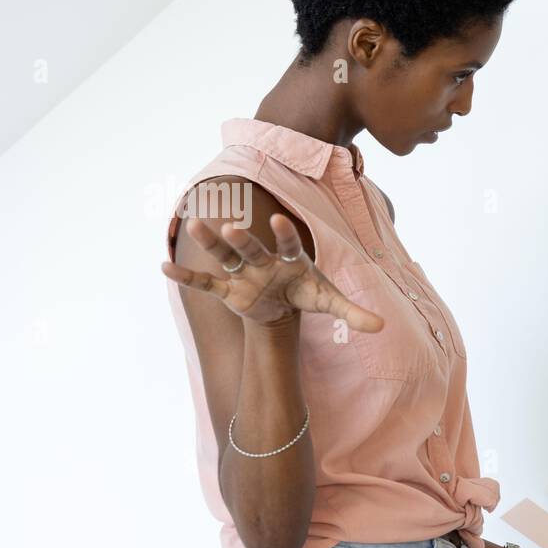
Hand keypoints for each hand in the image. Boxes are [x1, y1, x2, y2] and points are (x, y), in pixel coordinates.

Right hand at [160, 213, 384, 330]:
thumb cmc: (306, 293)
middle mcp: (263, 260)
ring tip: (194, 225)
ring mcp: (243, 273)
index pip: (288, 243)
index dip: (283, 233)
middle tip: (233, 226)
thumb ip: (353, 312)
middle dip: (243, 239)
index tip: (280, 220)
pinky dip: (186, 279)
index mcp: (290, 259)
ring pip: (225, 255)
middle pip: (251, 247)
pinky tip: (164, 267)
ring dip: (211, 243)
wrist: (284, 305)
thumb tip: (383, 327)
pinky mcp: (228, 289)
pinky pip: (205, 283)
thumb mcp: (330, 302)